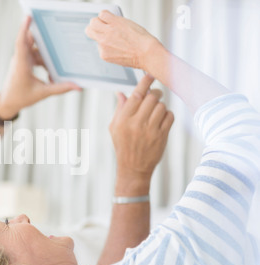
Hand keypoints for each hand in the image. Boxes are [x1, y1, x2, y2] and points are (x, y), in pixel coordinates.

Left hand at [0, 17, 81, 118]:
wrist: (7, 103)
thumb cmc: (21, 98)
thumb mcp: (42, 93)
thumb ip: (60, 89)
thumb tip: (78, 87)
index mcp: (21, 65)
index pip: (21, 42)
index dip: (24, 28)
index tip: (29, 17)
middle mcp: (20, 59)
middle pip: (31, 42)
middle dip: (43, 38)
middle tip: (54, 33)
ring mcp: (20, 60)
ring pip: (35, 51)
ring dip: (46, 57)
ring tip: (54, 66)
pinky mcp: (22, 63)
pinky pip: (34, 56)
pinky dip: (43, 62)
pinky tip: (50, 72)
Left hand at [85, 10, 163, 71]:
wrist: (145, 54)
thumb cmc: (140, 39)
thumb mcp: (127, 23)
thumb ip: (114, 21)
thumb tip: (106, 21)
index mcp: (114, 22)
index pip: (101, 14)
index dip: (104, 17)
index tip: (106, 20)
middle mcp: (106, 33)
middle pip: (90, 26)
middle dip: (94, 26)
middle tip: (100, 28)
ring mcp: (103, 45)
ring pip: (94, 38)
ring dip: (100, 37)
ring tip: (113, 41)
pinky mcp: (103, 55)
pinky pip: (99, 49)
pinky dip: (105, 48)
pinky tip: (115, 49)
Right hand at [110, 75, 173, 191]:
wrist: (133, 168)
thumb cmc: (122, 146)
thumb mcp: (115, 128)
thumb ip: (119, 110)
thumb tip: (121, 93)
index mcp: (123, 119)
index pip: (137, 94)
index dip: (145, 82)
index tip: (150, 75)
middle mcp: (136, 123)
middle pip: (152, 97)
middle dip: (155, 94)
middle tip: (154, 95)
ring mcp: (150, 130)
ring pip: (162, 106)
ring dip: (160, 106)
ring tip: (156, 111)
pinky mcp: (162, 136)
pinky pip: (170, 116)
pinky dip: (168, 115)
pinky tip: (162, 120)